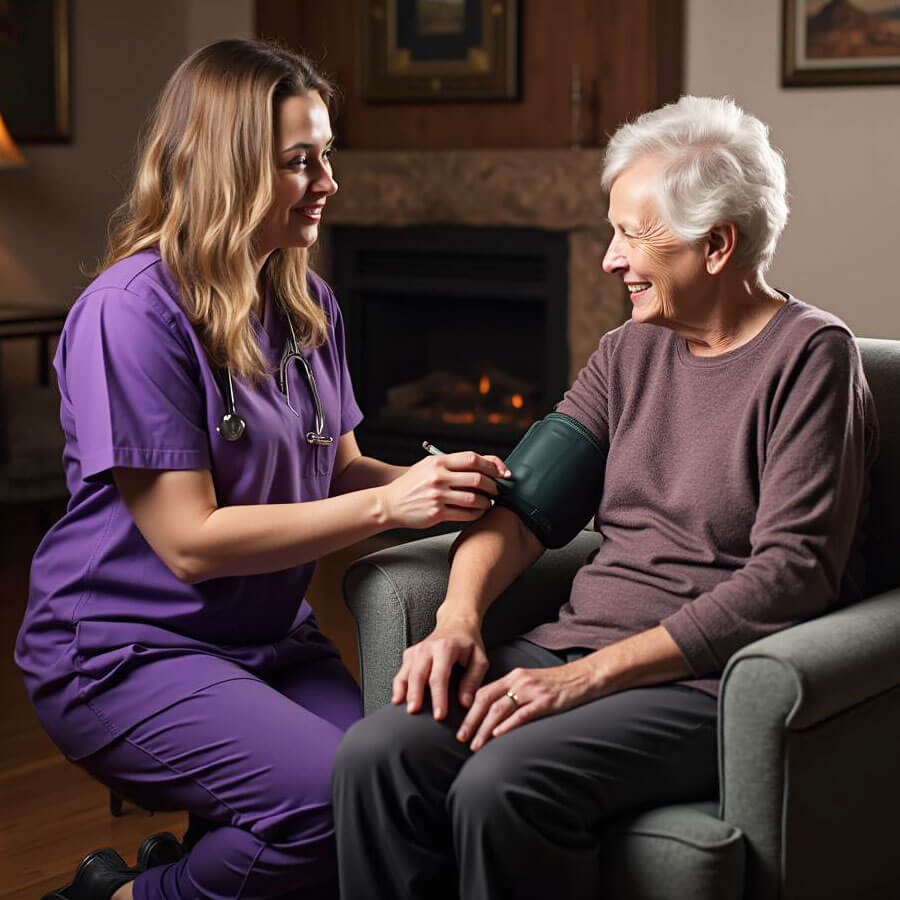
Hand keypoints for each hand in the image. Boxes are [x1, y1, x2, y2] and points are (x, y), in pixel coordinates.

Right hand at [379, 451, 509, 529]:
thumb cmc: (412, 484)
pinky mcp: (437, 513)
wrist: (390, 503)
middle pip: (477, 479)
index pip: (472, 459)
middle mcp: (438, 477)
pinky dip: (476, 514)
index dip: (491, 465)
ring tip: (488, 502)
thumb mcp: (428, 466)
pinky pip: (465, 514)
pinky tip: (478, 512)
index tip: (500, 472)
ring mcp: (437, 496)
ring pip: (474, 499)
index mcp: (438, 462)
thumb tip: (483, 464)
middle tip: (497, 490)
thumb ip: (451, 463)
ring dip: (486, 502)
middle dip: (493, 485)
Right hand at [391, 616, 488, 719]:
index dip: (438, 697)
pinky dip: (398, 687)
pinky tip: (398, 700)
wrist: (456, 623)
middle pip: (418, 675)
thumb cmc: (468, 643)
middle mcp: (427, 648)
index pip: (439, 677)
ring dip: (404, 693)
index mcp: (445, 648)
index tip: (439, 715)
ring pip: (406, 674)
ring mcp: (416, 651)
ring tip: (404, 710)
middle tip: (414, 713)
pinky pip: (401, 673)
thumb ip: (473, 681)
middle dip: (415, 696)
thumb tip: (465, 703)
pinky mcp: (409, 655)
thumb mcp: (479, 659)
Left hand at [456, 661, 599, 750]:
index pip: (484, 692)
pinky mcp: (546, 701)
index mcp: (514, 676)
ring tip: (476, 745)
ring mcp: (532, 691)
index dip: (469, 710)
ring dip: (485, 728)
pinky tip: (497, 735)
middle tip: (461, 738)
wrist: (584, 677)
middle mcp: (519, 681)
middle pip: (487, 700)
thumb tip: (493, 714)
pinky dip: (508, 725)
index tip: (460, 727)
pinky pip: (522, 714)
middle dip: (471, 721)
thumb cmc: (557, 684)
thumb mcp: (531, 683)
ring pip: (500, 709)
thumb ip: (513, 693)